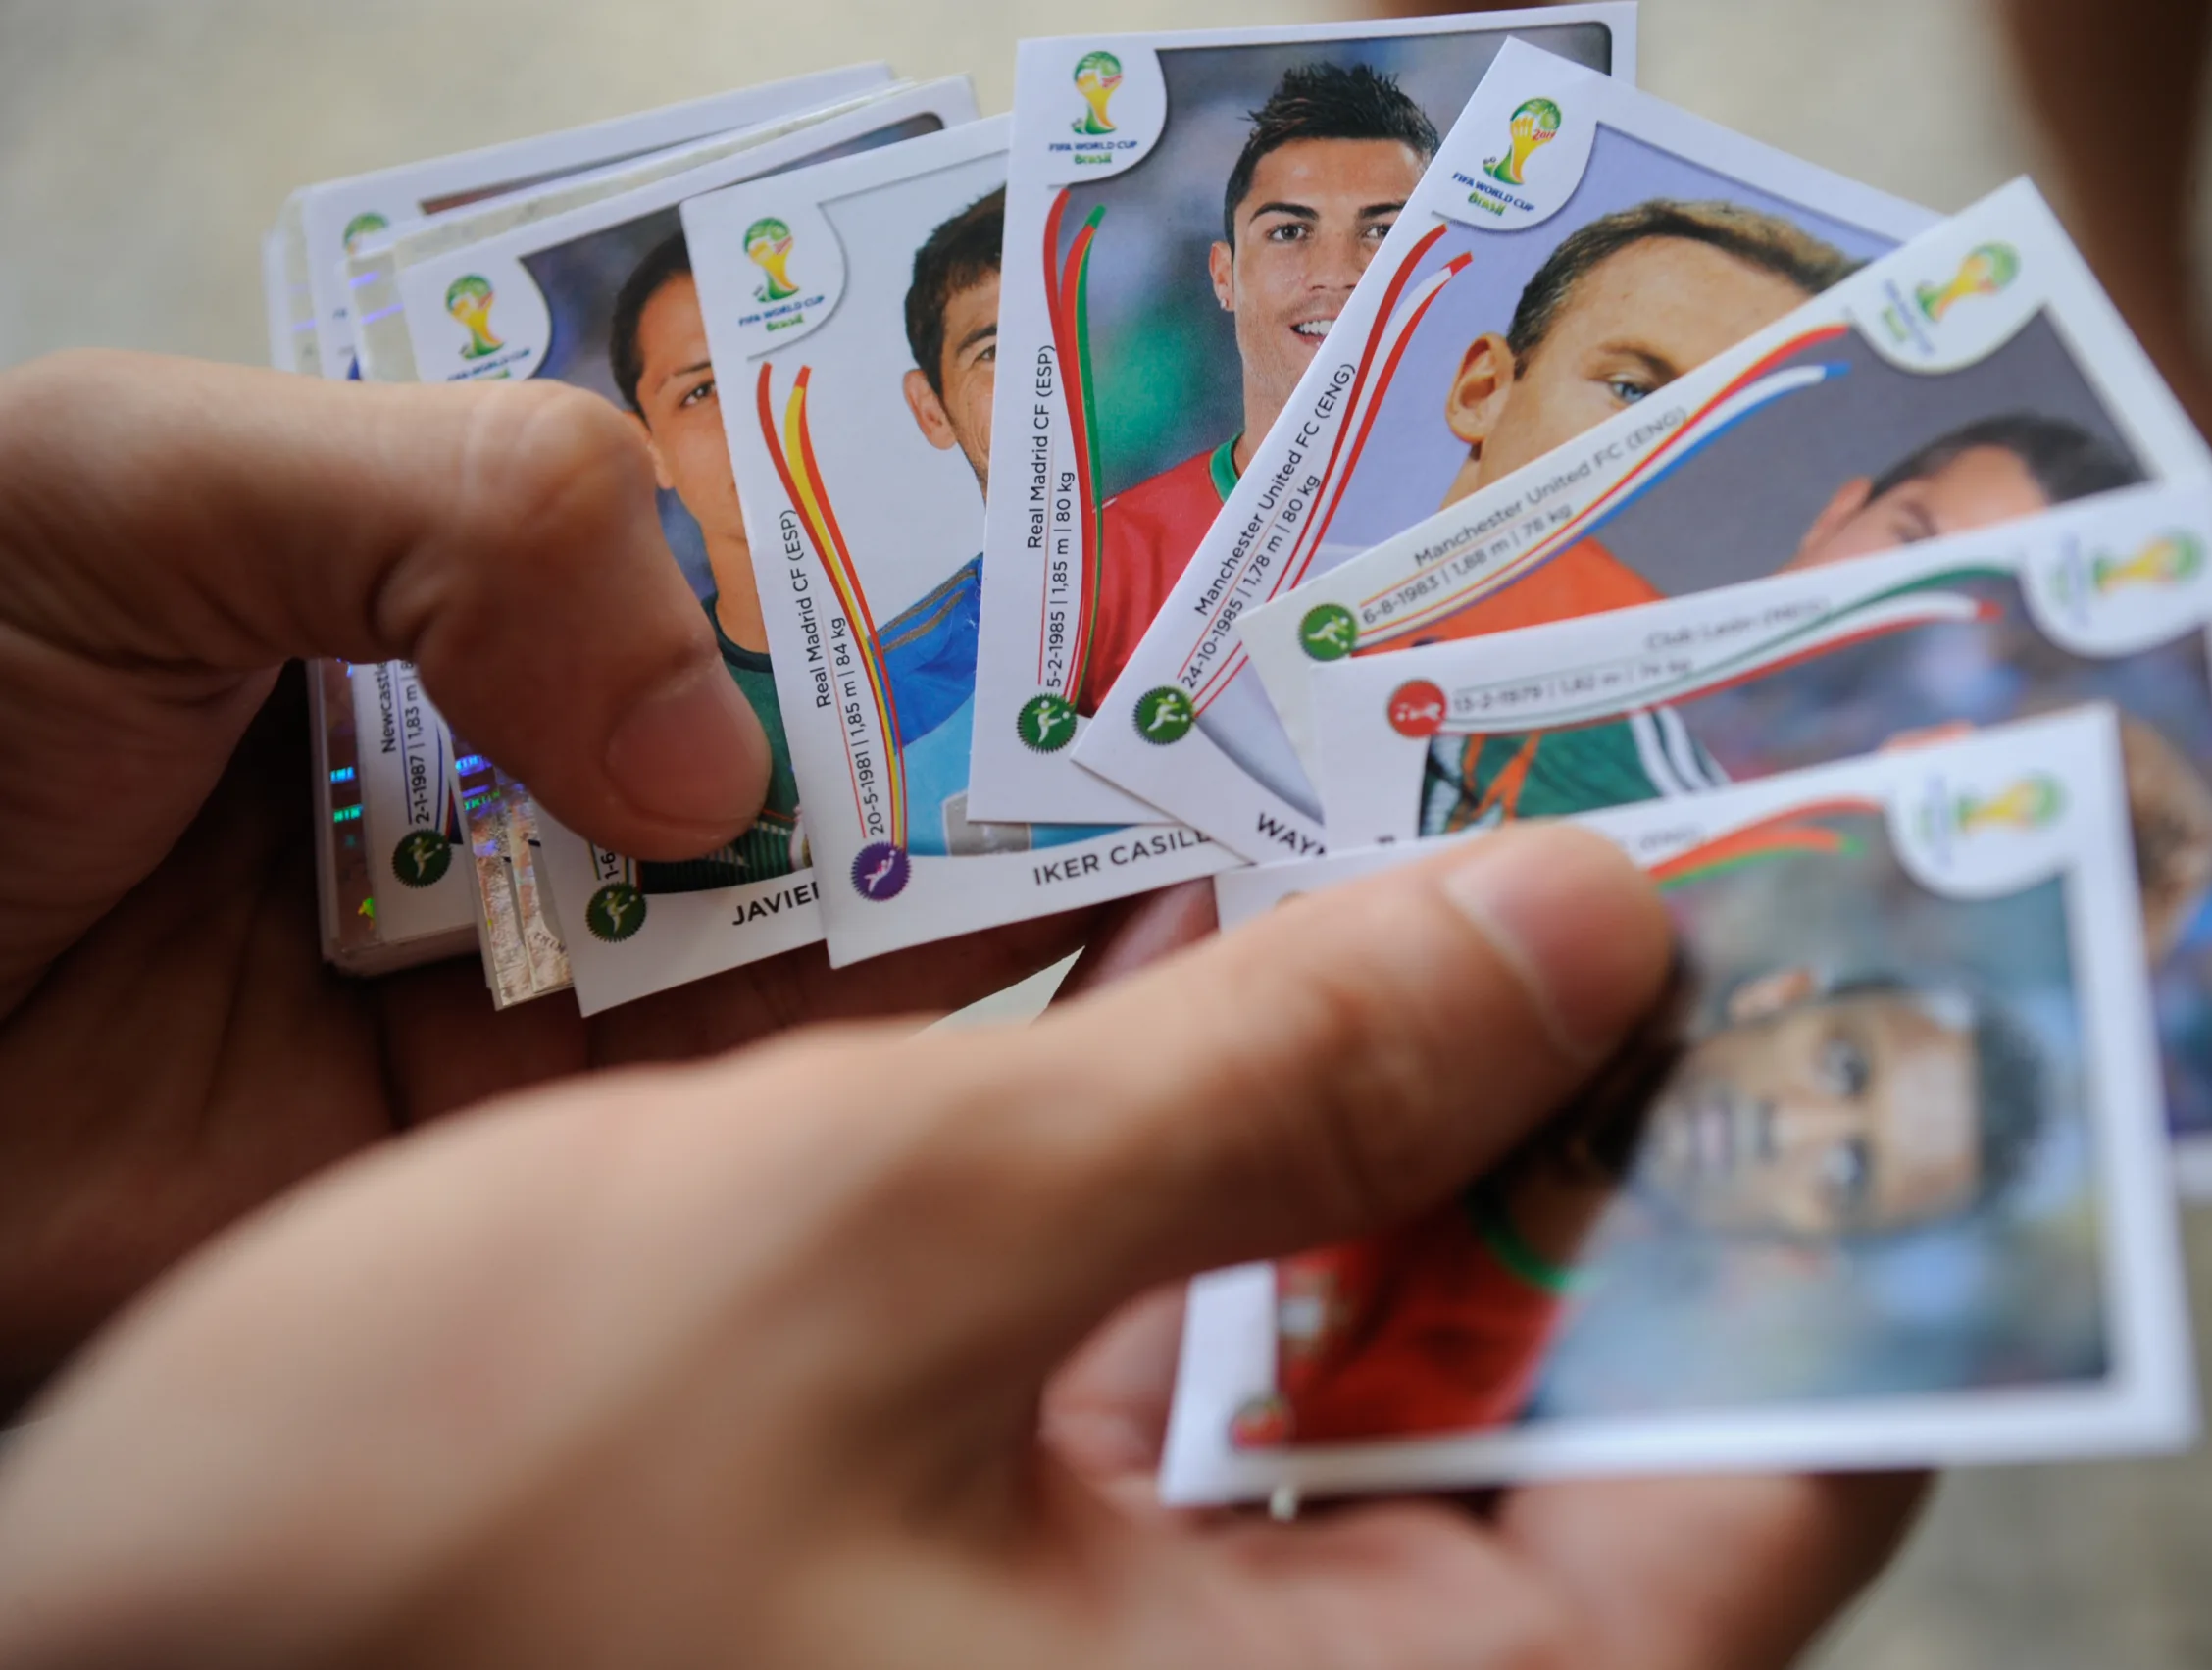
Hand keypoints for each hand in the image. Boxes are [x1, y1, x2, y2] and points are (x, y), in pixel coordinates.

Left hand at [0, 353, 1087, 1397]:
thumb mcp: (128, 489)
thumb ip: (451, 515)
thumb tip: (716, 734)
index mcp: (415, 564)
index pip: (712, 504)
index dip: (896, 495)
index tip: (1079, 491)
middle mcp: (498, 756)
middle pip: (794, 716)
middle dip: (988, 697)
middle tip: (1201, 674)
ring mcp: (516, 959)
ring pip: (802, 910)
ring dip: (982, 875)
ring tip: (1183, 820)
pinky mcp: (507, 1154)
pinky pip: (731, 1103)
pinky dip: (885, 1060)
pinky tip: (1040, 997)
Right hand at [0, 823, 1920, 1667]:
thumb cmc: (429, 1557)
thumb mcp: (891, 1242)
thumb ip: (1272, 1086)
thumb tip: (1585, 927)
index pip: (1768, 1496)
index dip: (1839, 1211)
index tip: (1861, 967)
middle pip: (1597, 1418)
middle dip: (1616, 1127)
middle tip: (1632, 852)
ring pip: (1405, 1386)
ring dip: (1423, 1138)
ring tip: (1443, 884)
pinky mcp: (1023, 1598)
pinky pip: (1231, 1391)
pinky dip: (1254, 1202)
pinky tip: (1231, 1009)